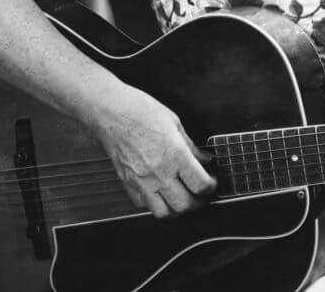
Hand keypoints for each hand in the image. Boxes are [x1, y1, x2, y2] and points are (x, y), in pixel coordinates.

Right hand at [91, 85, 215, 216]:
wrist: (112, 113)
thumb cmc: (142, 112)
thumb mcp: (175, 123)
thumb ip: (191, 146)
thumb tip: (204, 159)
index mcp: (175, 155)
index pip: (200, 184)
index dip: (211, 186)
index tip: (212, 182)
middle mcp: (159, 172)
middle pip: (184, 204)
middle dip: (198, 202)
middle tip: (202, 195)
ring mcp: (141, 181)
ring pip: (163, 212)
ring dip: (176, 209)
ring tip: (183, 198)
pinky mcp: (128, 184)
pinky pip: (143, 205)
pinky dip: (155, 203)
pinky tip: (160, 193)